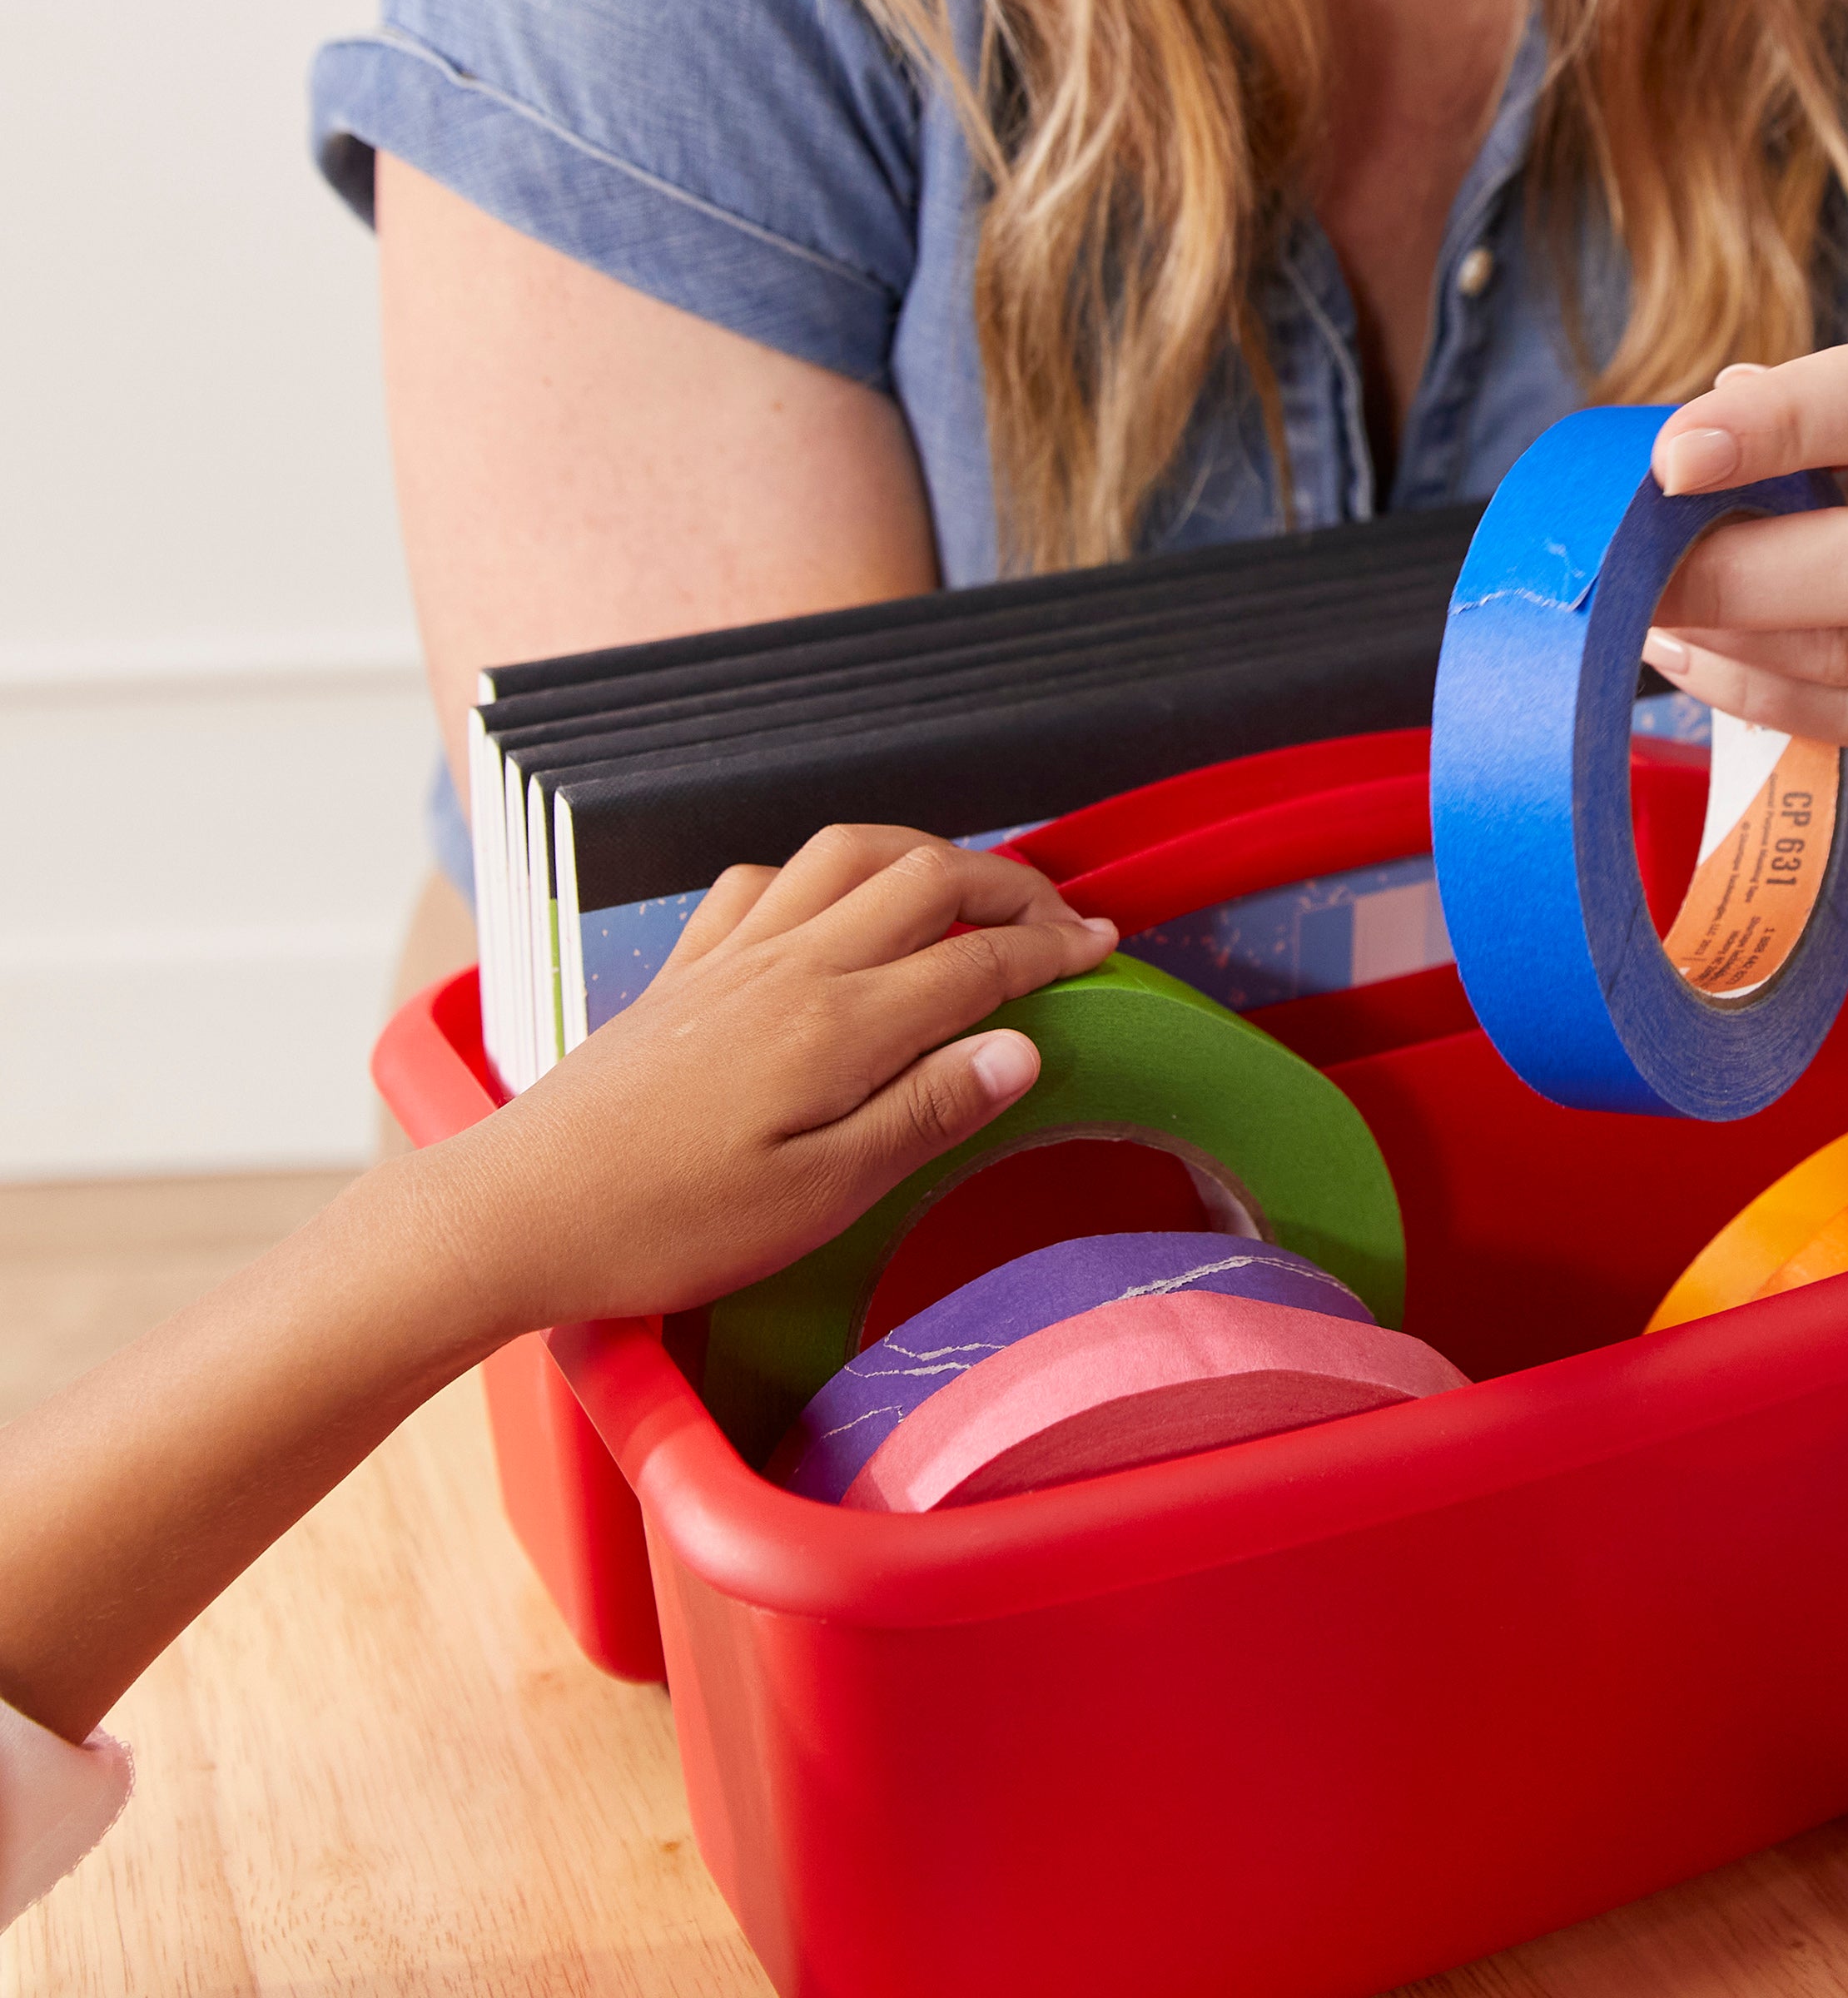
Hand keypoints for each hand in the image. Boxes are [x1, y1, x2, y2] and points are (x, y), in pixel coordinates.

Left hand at [433, 826, 1118, 1332]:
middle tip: (1059, 914)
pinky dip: (817, 871)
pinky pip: (760, 878)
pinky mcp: (680, 971)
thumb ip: (925, 1113)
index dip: (1052, 948)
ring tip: (967, 885)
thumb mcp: (819, 1199)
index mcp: (838, 1024)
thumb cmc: (667, 1225)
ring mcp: (731, 958)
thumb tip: (1021, 1048)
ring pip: (847, 853)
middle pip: (927, 876)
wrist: (514, 1212)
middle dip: (1010, 882)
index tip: (1103, 946)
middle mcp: (791, 965)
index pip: (976, 962)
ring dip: (923, 852)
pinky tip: (830, 902)